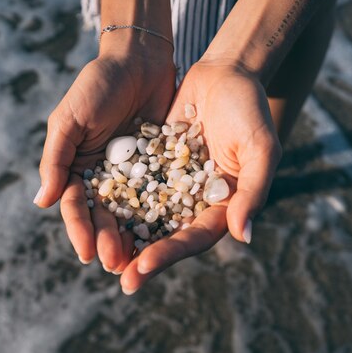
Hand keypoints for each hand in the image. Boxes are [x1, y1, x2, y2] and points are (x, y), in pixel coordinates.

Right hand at [35, 48, 175, 272]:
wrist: (139, 59)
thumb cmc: (97, 86)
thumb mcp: (70, 120)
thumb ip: (56, 159)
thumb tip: (42, 203)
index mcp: (77, 167)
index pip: (75, 206)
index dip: (79, 230)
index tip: (87, 253)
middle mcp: (103, 176)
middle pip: (103, 216)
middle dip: (107, 240)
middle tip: (116, 264)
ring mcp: (132, 173)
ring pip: (131, 212)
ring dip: (132, 237)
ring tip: (139, 260)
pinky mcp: (159, 167)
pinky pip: (159, 195)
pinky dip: (161, 215)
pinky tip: (166, 234)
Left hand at [119, 60, 281, 293]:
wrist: (225, 73)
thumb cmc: (249, 110)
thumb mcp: (259, 149)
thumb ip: (253, 192)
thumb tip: (243, 237)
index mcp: (222, 206)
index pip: (194, 238)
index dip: (169, 254)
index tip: (141, 268)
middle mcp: (194, 201)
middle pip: (166, 236)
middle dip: (141, 257)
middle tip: (118, 278)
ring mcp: (171, 183)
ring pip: (144, 215)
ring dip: (124, 235)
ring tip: (98, 254)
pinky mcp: (152, 163)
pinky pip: (131, 185)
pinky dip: (115, 200)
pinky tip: (92, 212)